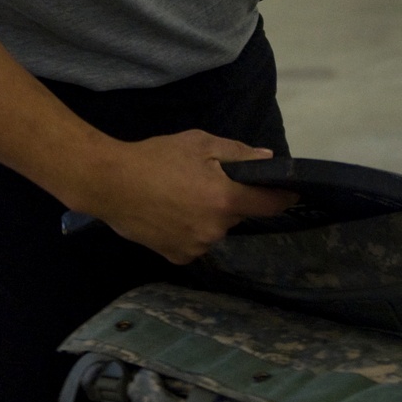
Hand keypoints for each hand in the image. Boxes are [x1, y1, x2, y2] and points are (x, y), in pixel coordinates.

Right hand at [79, 129, 296, 263]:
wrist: (111, 183)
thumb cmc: (157, 157)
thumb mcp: (198, 143)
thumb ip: (237, 153)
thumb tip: (267, 161)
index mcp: (224, 199)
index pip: (268, 204)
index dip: (282, 196)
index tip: (291, 192)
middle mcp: (215, 230)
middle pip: (236, 214)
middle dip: (228, 198)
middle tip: (202, 179)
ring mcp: (196, 247)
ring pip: (215, 228)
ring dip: (207, 215)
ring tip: (179, 195)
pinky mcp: (178, 257)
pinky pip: (195, 241)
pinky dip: (189, 229)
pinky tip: (169, 213)